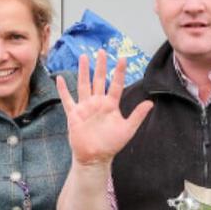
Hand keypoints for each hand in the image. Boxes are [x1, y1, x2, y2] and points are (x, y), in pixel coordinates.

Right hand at [56, 50, 152, 165]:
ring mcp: (85, 107)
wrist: (94, 157)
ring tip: (83, 57)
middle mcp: (97, 103)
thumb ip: (137, 116)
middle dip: (100, 65)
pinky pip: (68, 100)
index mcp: (111, 105)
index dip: (119, 72)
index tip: (123, 58)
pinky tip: (60, 79)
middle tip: (102, 51)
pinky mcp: (74, 114)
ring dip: (83, 71)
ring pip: (84, 85)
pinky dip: (63, 90)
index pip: (116, 85)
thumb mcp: (127, 130)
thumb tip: (150, 103)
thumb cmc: (111, 144)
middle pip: (99, 80)